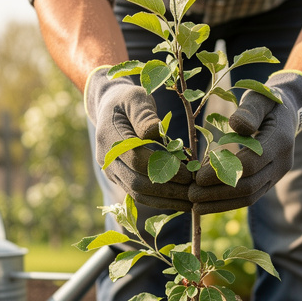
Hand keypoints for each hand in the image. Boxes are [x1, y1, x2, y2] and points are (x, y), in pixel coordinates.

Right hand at [84, 67, 192, 210]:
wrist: (110, 108)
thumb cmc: (128, 99)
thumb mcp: (135, 97)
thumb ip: (143, 113)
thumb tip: (153, 132)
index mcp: (108, 137)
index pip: (136, 160)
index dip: (164, 168)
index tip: (189, 173)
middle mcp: (107, 160)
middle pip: (137, 183)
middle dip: (168, 190)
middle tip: (194, 192)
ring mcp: (112, 172)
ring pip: (138, 194)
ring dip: (166, 201)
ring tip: (191, 203)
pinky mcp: (121, 179)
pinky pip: (140, 195)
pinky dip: (160, 200)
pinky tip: (181, 201)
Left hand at [189, 70, 301, 214]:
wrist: (287, 113)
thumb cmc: (266, 102)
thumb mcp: (259, 98)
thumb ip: (249, 111)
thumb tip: (236, 124)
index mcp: (280, 141)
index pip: (250, 164)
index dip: (222, 173)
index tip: (197, 177)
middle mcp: (283, 163)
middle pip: (249, 186)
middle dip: (218, 193)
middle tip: (191, 194)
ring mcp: (278, 175)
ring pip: (250, 197)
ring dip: (222, 203)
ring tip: (196, 206)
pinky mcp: (270, 182)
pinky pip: (250, 197)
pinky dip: (228, 203)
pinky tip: (208, 205)